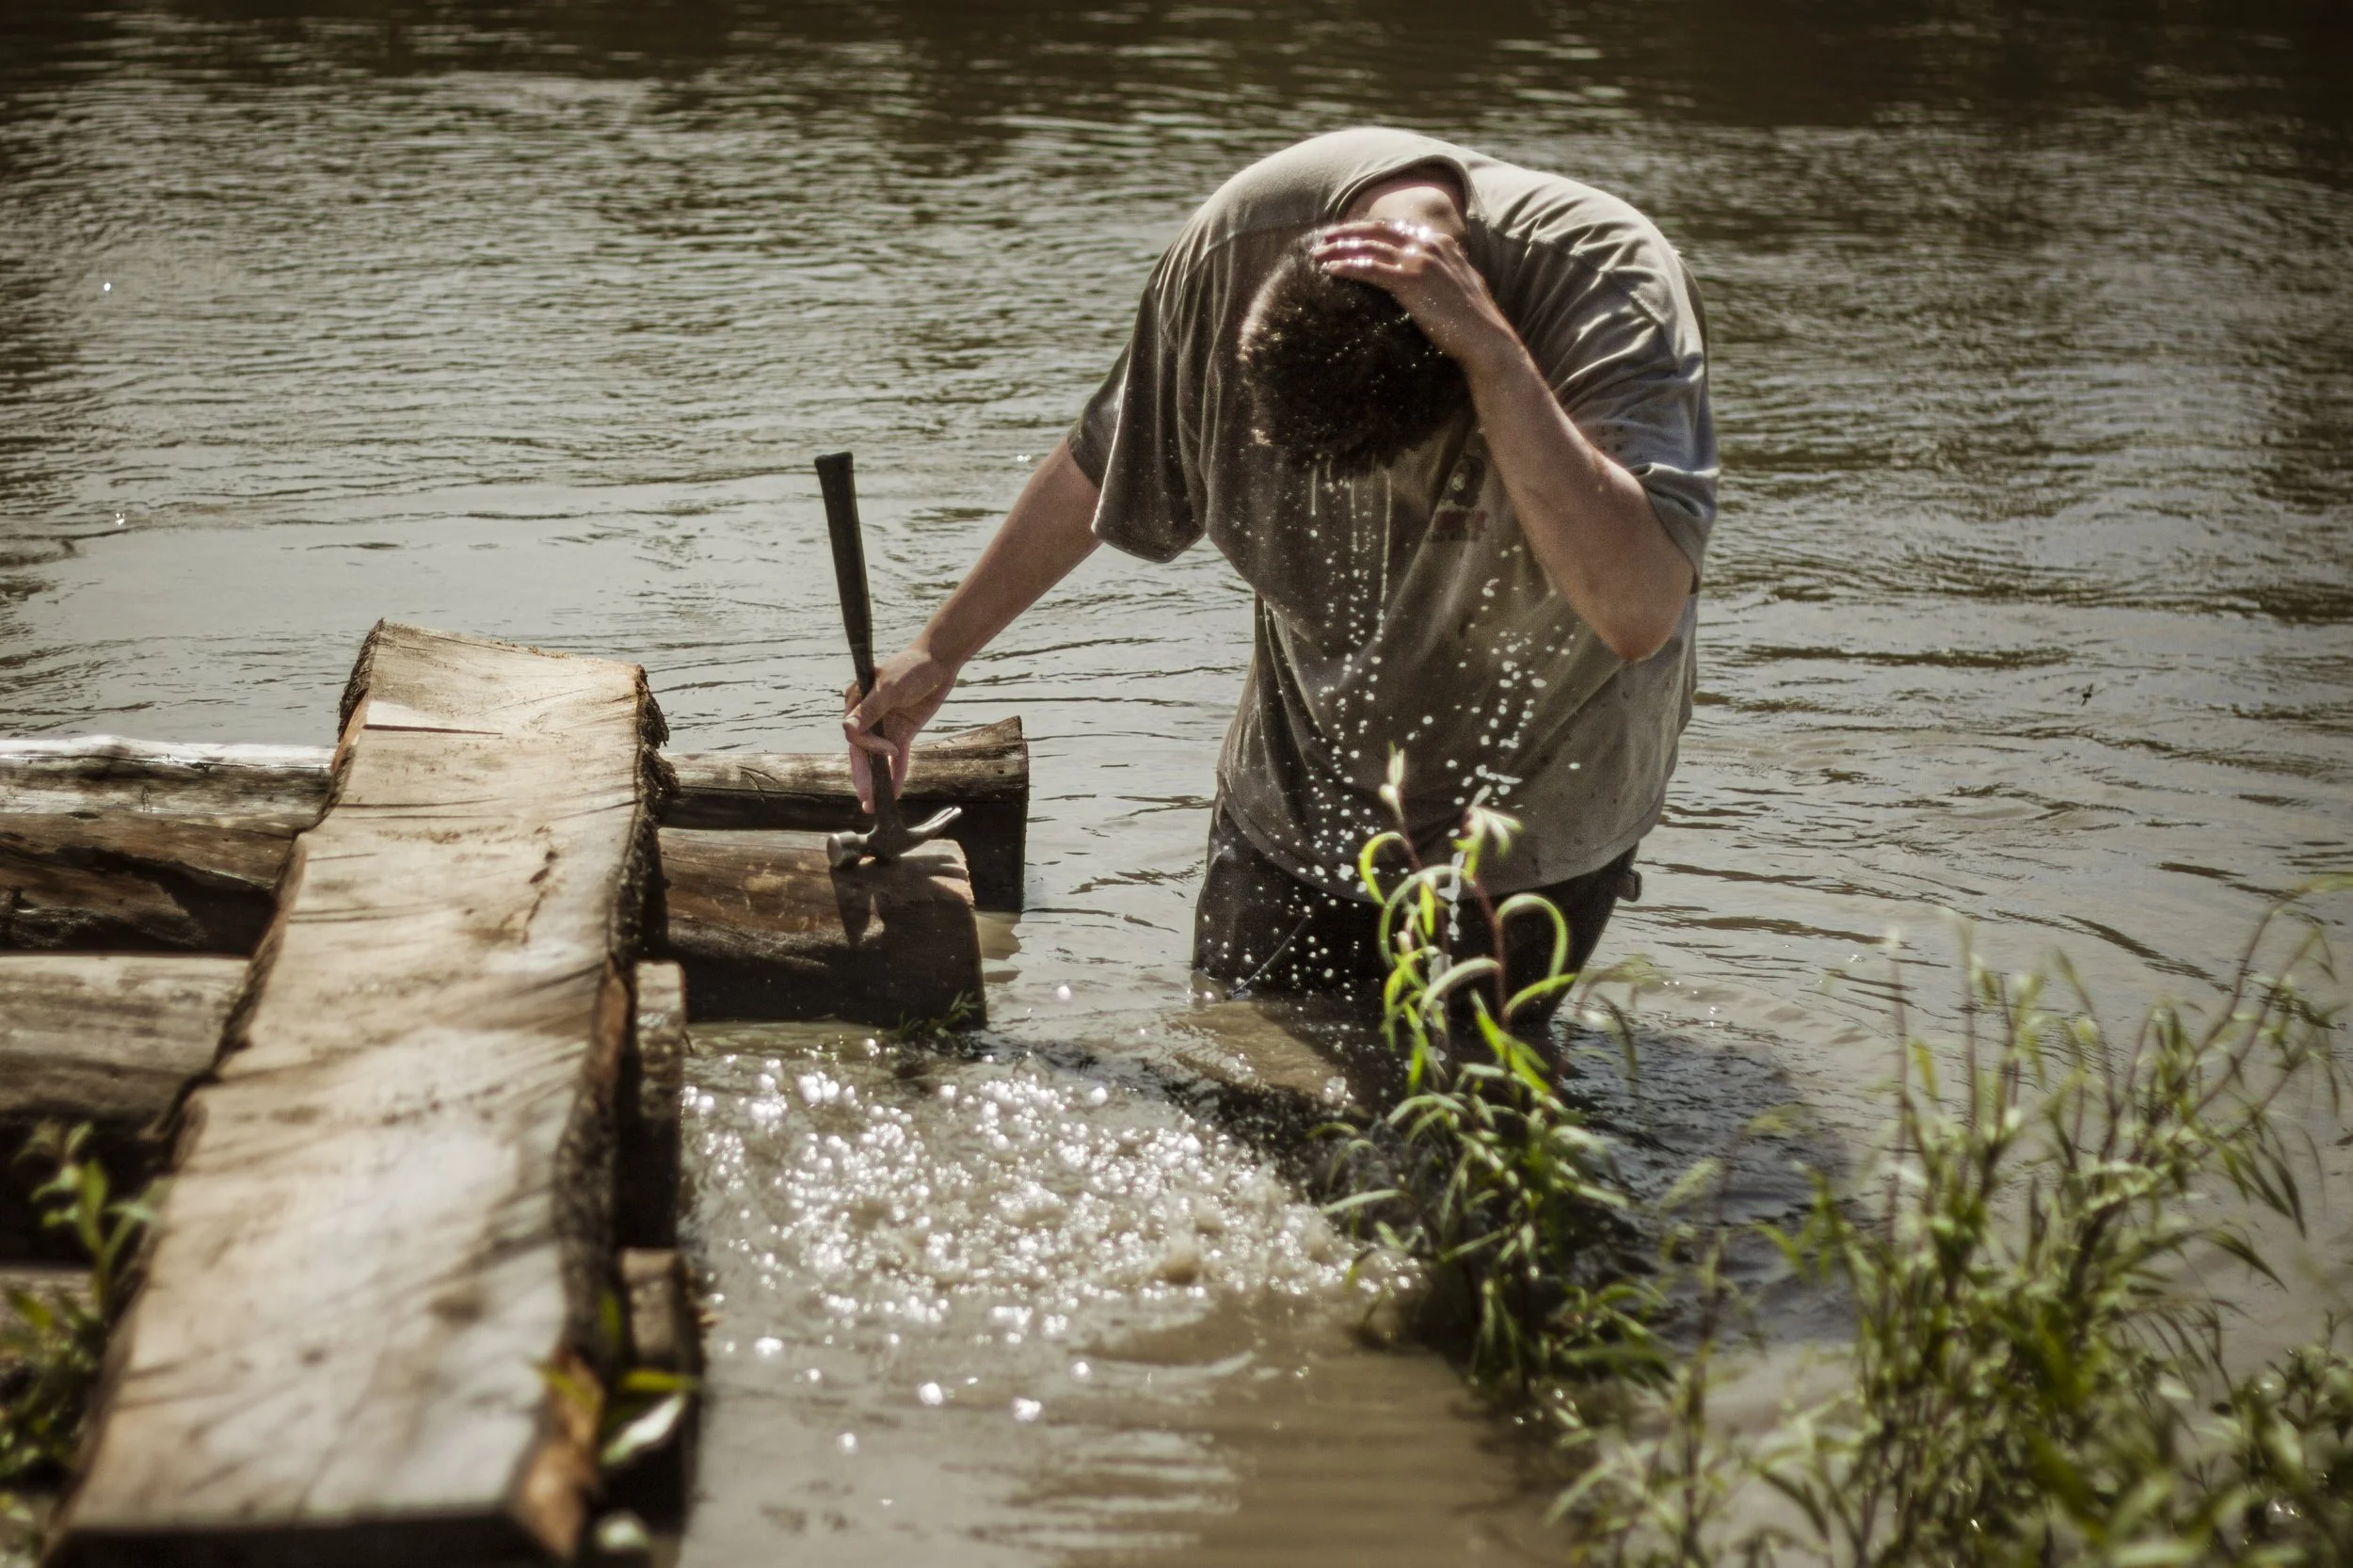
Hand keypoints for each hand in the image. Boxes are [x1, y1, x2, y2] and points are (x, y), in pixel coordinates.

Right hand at [844, 644, 956, 811]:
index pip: (855, 735)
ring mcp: (885, 725)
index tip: (889, 750)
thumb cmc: (911, 667)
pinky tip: (893, 792)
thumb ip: (870, 710)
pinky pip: (897, 757)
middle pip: (862, 752)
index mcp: (856, 703)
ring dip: (877, 780)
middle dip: (864, 776)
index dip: (869, 747)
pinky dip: (896, 773)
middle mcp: (867, 716)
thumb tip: (847, 729)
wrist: (938, 661)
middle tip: (865, 799)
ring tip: (874, 804)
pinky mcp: (903, 731)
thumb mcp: (890, 687)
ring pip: (878, 758)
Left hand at [1311, 220, 1518, 371]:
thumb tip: (1432, 276)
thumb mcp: (1460, 285)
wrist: (1484, 337)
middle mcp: (1428, 245)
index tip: (1349, 233)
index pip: (1396, 228)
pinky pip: (1369, 268)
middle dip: (1348, 232)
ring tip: (1318, 254)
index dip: (1369, 229)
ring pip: (1369, 247)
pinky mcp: (1409, 281)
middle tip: (1325, 236)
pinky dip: (1347, 266)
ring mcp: (1419, 261)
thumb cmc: (1473, 320)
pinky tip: (1330, 270)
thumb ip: (1445, 271)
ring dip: (1339, 248)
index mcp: (1440, 242)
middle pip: (1378, 231)